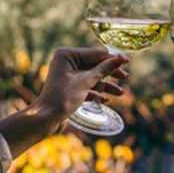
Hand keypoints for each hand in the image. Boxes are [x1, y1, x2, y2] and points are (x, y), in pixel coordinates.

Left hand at [0, 48, 128, 156]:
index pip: (95, 54)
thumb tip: (120, 58)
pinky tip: (105, 100)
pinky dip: (96, 93)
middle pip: (95, 65)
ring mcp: (67, 76)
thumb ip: (104, 69)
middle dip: (110, 74)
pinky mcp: (69, 89)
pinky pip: (86, 87)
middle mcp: (66, 63)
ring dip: (106, 86)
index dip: (112, 59)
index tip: (127, 61)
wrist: (46, 118)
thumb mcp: (86, 81)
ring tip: (121, 93)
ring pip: (92, 78)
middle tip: (126, 78)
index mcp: (66, 55)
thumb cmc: (63, 96)